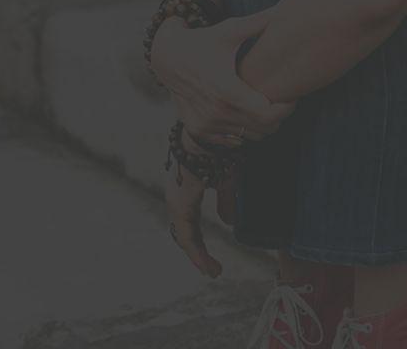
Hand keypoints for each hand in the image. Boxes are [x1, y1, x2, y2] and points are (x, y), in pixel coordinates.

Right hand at [151, 9, 297, 145]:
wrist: (166, 57)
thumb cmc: (204, 40)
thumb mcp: (230, 30)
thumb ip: (260, 21)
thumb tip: (289, 1)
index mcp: (228, 92)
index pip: (270, 115)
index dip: (286, 108)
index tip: (292, 96)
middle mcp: (216, 113)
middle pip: (265, 129)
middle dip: (279, 116)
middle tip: (282, 100)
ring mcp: (206, 125)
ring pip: (251, 137)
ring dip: (262, 125)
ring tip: (264, 104)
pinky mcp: (198, 131)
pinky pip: (233, 141)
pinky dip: (244, 131)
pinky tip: (244, 112)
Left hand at [163, 142, 235, 278]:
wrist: (214, 134)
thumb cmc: (221, 151)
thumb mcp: (227, 181)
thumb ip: (226, 202)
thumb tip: (229, 222)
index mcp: (186, 193)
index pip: (190, 224)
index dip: (199, 243)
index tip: (212, 260)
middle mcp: (178, 199)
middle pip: (186, 234)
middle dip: (198, 253)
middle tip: (213, 270)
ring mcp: (177, 202)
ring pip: (185, 237)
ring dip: (198, 256)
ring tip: (213, 271)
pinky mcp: (180, 204)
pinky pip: (186, 234)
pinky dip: (195, 252)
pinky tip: (206, 264)